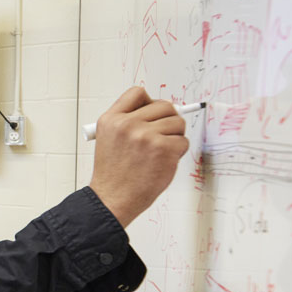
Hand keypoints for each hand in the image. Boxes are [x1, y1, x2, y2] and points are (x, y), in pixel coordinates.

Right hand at [88, 86, 189, 227]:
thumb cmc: (114, 174)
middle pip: (164, 105)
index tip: (152, 114)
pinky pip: (183, 141)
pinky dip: (178, 152)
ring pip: (177, 122)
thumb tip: (159, 110)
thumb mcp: (108, 139)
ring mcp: (146, 136)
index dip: (149, 102)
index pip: (137, 93)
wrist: (113, 198)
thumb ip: (127, 121)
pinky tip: (163, 162)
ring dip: (174, 137)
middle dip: (168, 119)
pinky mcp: (164, 149)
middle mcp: (128, 124)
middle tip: (162, 134)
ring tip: (160, 151)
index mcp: (112, 119)